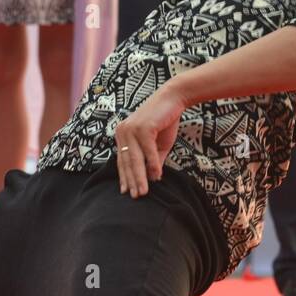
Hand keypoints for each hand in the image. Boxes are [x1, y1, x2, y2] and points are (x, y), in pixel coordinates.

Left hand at [113, 80, 189, 196]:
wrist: (174, 98)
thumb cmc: (165, 121)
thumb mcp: (157, 144)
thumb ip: (152, 160)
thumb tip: (152, 179)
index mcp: (123, 134)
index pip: (122, 160)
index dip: (124, 176)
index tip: (126, 192)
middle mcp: (123, 131)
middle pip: (126, 161)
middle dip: (131, 181)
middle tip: (136, 197)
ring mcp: (131, 128)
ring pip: (135, 158)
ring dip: (140, 177)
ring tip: (143, 192)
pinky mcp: (143, 127)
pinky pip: (147, 150)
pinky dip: (152, 164)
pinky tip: (157, 176)